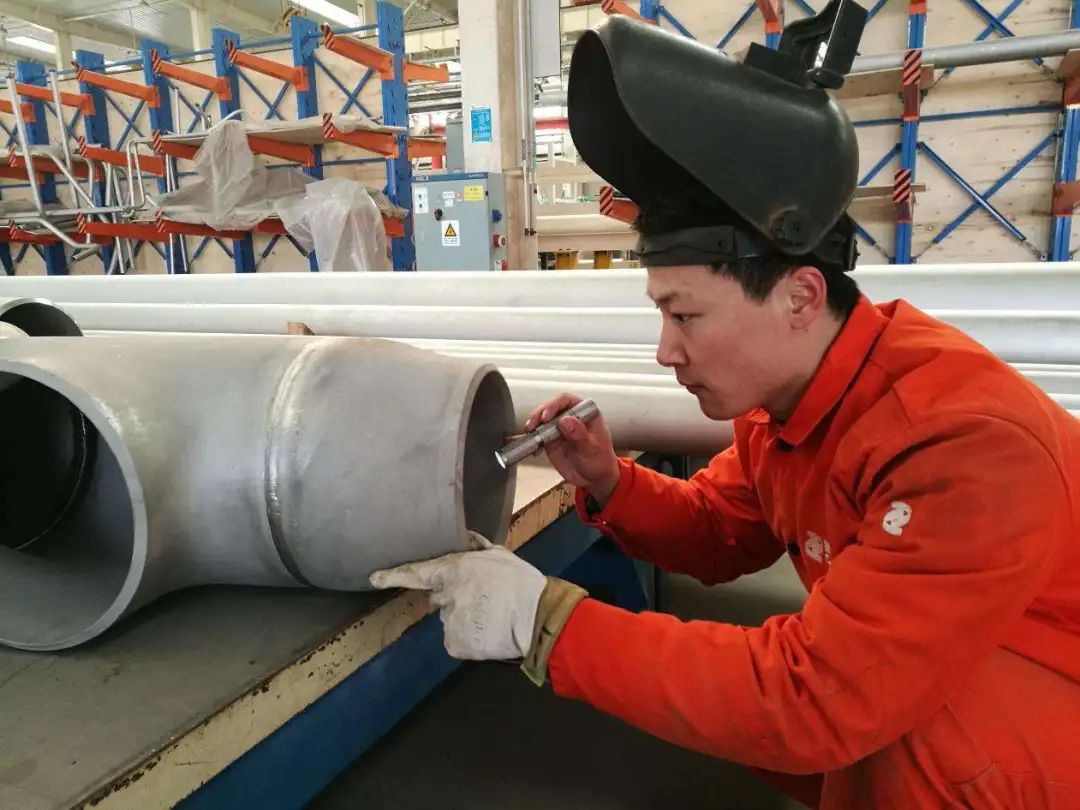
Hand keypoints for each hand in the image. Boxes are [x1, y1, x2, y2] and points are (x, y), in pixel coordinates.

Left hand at [369, 532, 546, 660]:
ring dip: (464, 618)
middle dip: (453, 598)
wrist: (538, 618)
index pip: (417, 572)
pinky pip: (456, 639)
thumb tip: (464, 537)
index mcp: (456, 569)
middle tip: (482, 598)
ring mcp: (450, 621)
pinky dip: (468, 639)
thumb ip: (477, 547)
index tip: (374, 578)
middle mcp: (447, 595)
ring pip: (450, 619)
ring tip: (491, 616)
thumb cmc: (521, 583)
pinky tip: (487, 632)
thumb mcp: (500, 555)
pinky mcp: (455, 642)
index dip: (393, 575)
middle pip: (439, 598)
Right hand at [524, 393, 620, 505]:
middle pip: (550, 408)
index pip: (567, 400)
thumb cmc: (600, 461)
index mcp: (585, 413)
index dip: (554, 405)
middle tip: (533, 425)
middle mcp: (570, 417)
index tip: (547, 417)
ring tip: (529, 433)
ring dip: (533, 425)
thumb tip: (566, 421)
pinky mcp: (549, 440)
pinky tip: (523, 443)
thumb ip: (580, 435)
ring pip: (541, 420)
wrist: (594, 479)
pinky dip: (528, 439)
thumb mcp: (593, 449)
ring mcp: (558, 428)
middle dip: (539, 415)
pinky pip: (536, 436)